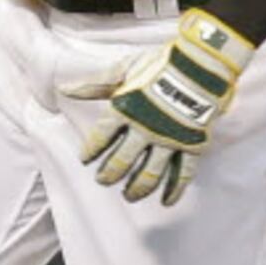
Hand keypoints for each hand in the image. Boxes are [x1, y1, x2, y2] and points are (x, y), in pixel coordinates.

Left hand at [60, 9, 254, 206]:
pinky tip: (166, 202)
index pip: (100, 138)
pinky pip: (183, 174)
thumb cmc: (160, 63)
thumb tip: (63, 89)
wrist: (202, 63)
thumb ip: (95, 85)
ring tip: (129, 196)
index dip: (90, 151)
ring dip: (137, 188)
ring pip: (149, 174)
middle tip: (103, 181)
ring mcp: (169, 140)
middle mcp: (144, 129)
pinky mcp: (193, 144)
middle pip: (121, 162)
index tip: (85, 160)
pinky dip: (175, 190)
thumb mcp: (123, 69)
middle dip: (109, 175)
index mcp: (124, 110)